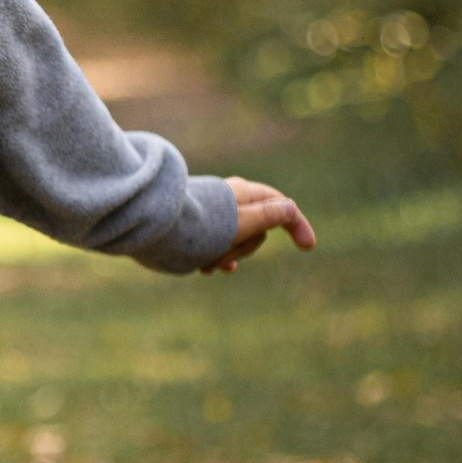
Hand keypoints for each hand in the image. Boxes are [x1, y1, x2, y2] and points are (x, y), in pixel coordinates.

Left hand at [201, 177, 315, 272]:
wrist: (154, 226)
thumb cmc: (200, 225)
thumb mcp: (241, 222)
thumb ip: (267, 216)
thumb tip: (289, 208)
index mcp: (245, 194)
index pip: (281, 206)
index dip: (296, 224)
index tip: (308, 246)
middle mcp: (231, 202)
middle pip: (258, 230)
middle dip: (246, 248)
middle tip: (226, 257)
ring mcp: (215, 215)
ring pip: (237, 241)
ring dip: (228, 255)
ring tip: (208, 263)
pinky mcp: (200, 227)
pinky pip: (218, 245)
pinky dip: (216, 256)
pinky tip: (208, 268)